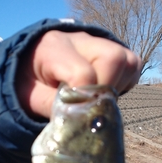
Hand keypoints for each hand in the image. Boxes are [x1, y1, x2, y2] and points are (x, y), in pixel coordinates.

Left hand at [16, 31, 141, 118]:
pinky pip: (132, 65)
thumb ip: (54, 109)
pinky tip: (105, 91)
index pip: (82, 73)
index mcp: (53, 48)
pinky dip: (124, 82)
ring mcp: (98, 42)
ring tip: (96, 99)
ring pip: (128, 61)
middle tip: (90, 107)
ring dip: (118, 86)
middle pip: (113, 58)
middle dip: (107, 89)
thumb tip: (80, 123)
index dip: (84, 99)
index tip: (76, 114)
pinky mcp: (113, 49)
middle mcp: (79, 39)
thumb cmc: (29, 83)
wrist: (30, 65)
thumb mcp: (31, 99)